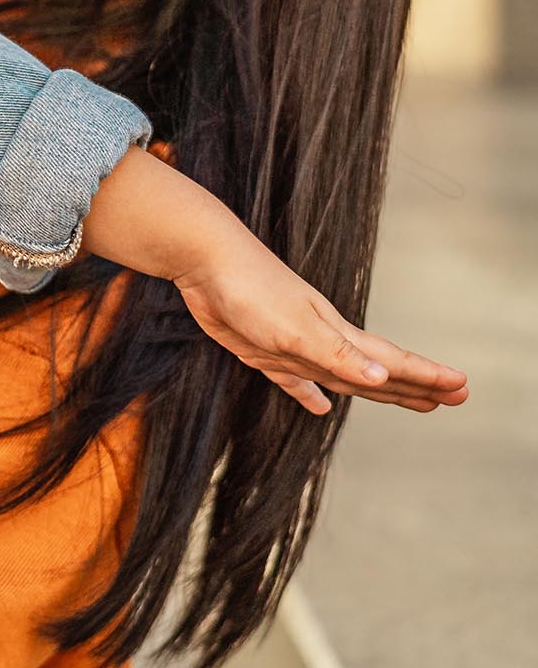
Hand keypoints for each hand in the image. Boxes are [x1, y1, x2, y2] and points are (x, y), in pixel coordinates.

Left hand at [173, 232, 470, 413]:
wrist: (204, 262)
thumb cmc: (251, 289)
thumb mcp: (295, 328)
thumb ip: (336, 354)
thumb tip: (382, 376)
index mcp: (337, 336)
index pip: (392, 362)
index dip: (426, 376)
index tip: (462, 387)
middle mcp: (323, 341)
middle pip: (378, 371)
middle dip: (415, 386)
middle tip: (453, 398)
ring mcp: (294, 346)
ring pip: (345, 377)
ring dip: (376, 390)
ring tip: (408, 401)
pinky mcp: (263, 351)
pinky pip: (296, 379)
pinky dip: (310, 394)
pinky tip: (320, 405)